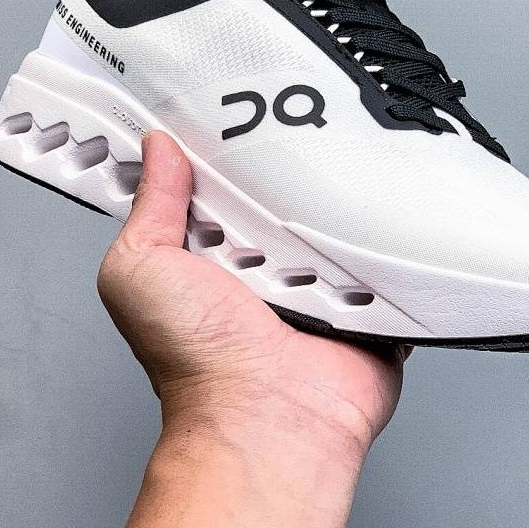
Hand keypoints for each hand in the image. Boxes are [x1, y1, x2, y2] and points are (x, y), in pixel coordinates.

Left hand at [98, 132, 407, 455]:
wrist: (266, 416)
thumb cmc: (197, 362)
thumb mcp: (140, 268)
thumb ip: (150, 208)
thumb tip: (158, 152)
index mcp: (215, 254)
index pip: (223, 182)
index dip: (225, 148)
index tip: (232, 111)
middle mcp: (268, 267)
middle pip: (287, 190)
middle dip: (289, 165)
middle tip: (286, 146)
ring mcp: (321, 284)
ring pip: (341, 216)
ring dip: (340, 204)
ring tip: (327, 196)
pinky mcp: (369, 303)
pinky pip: (389, 257)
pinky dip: (387, 245)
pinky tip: (375, 229)